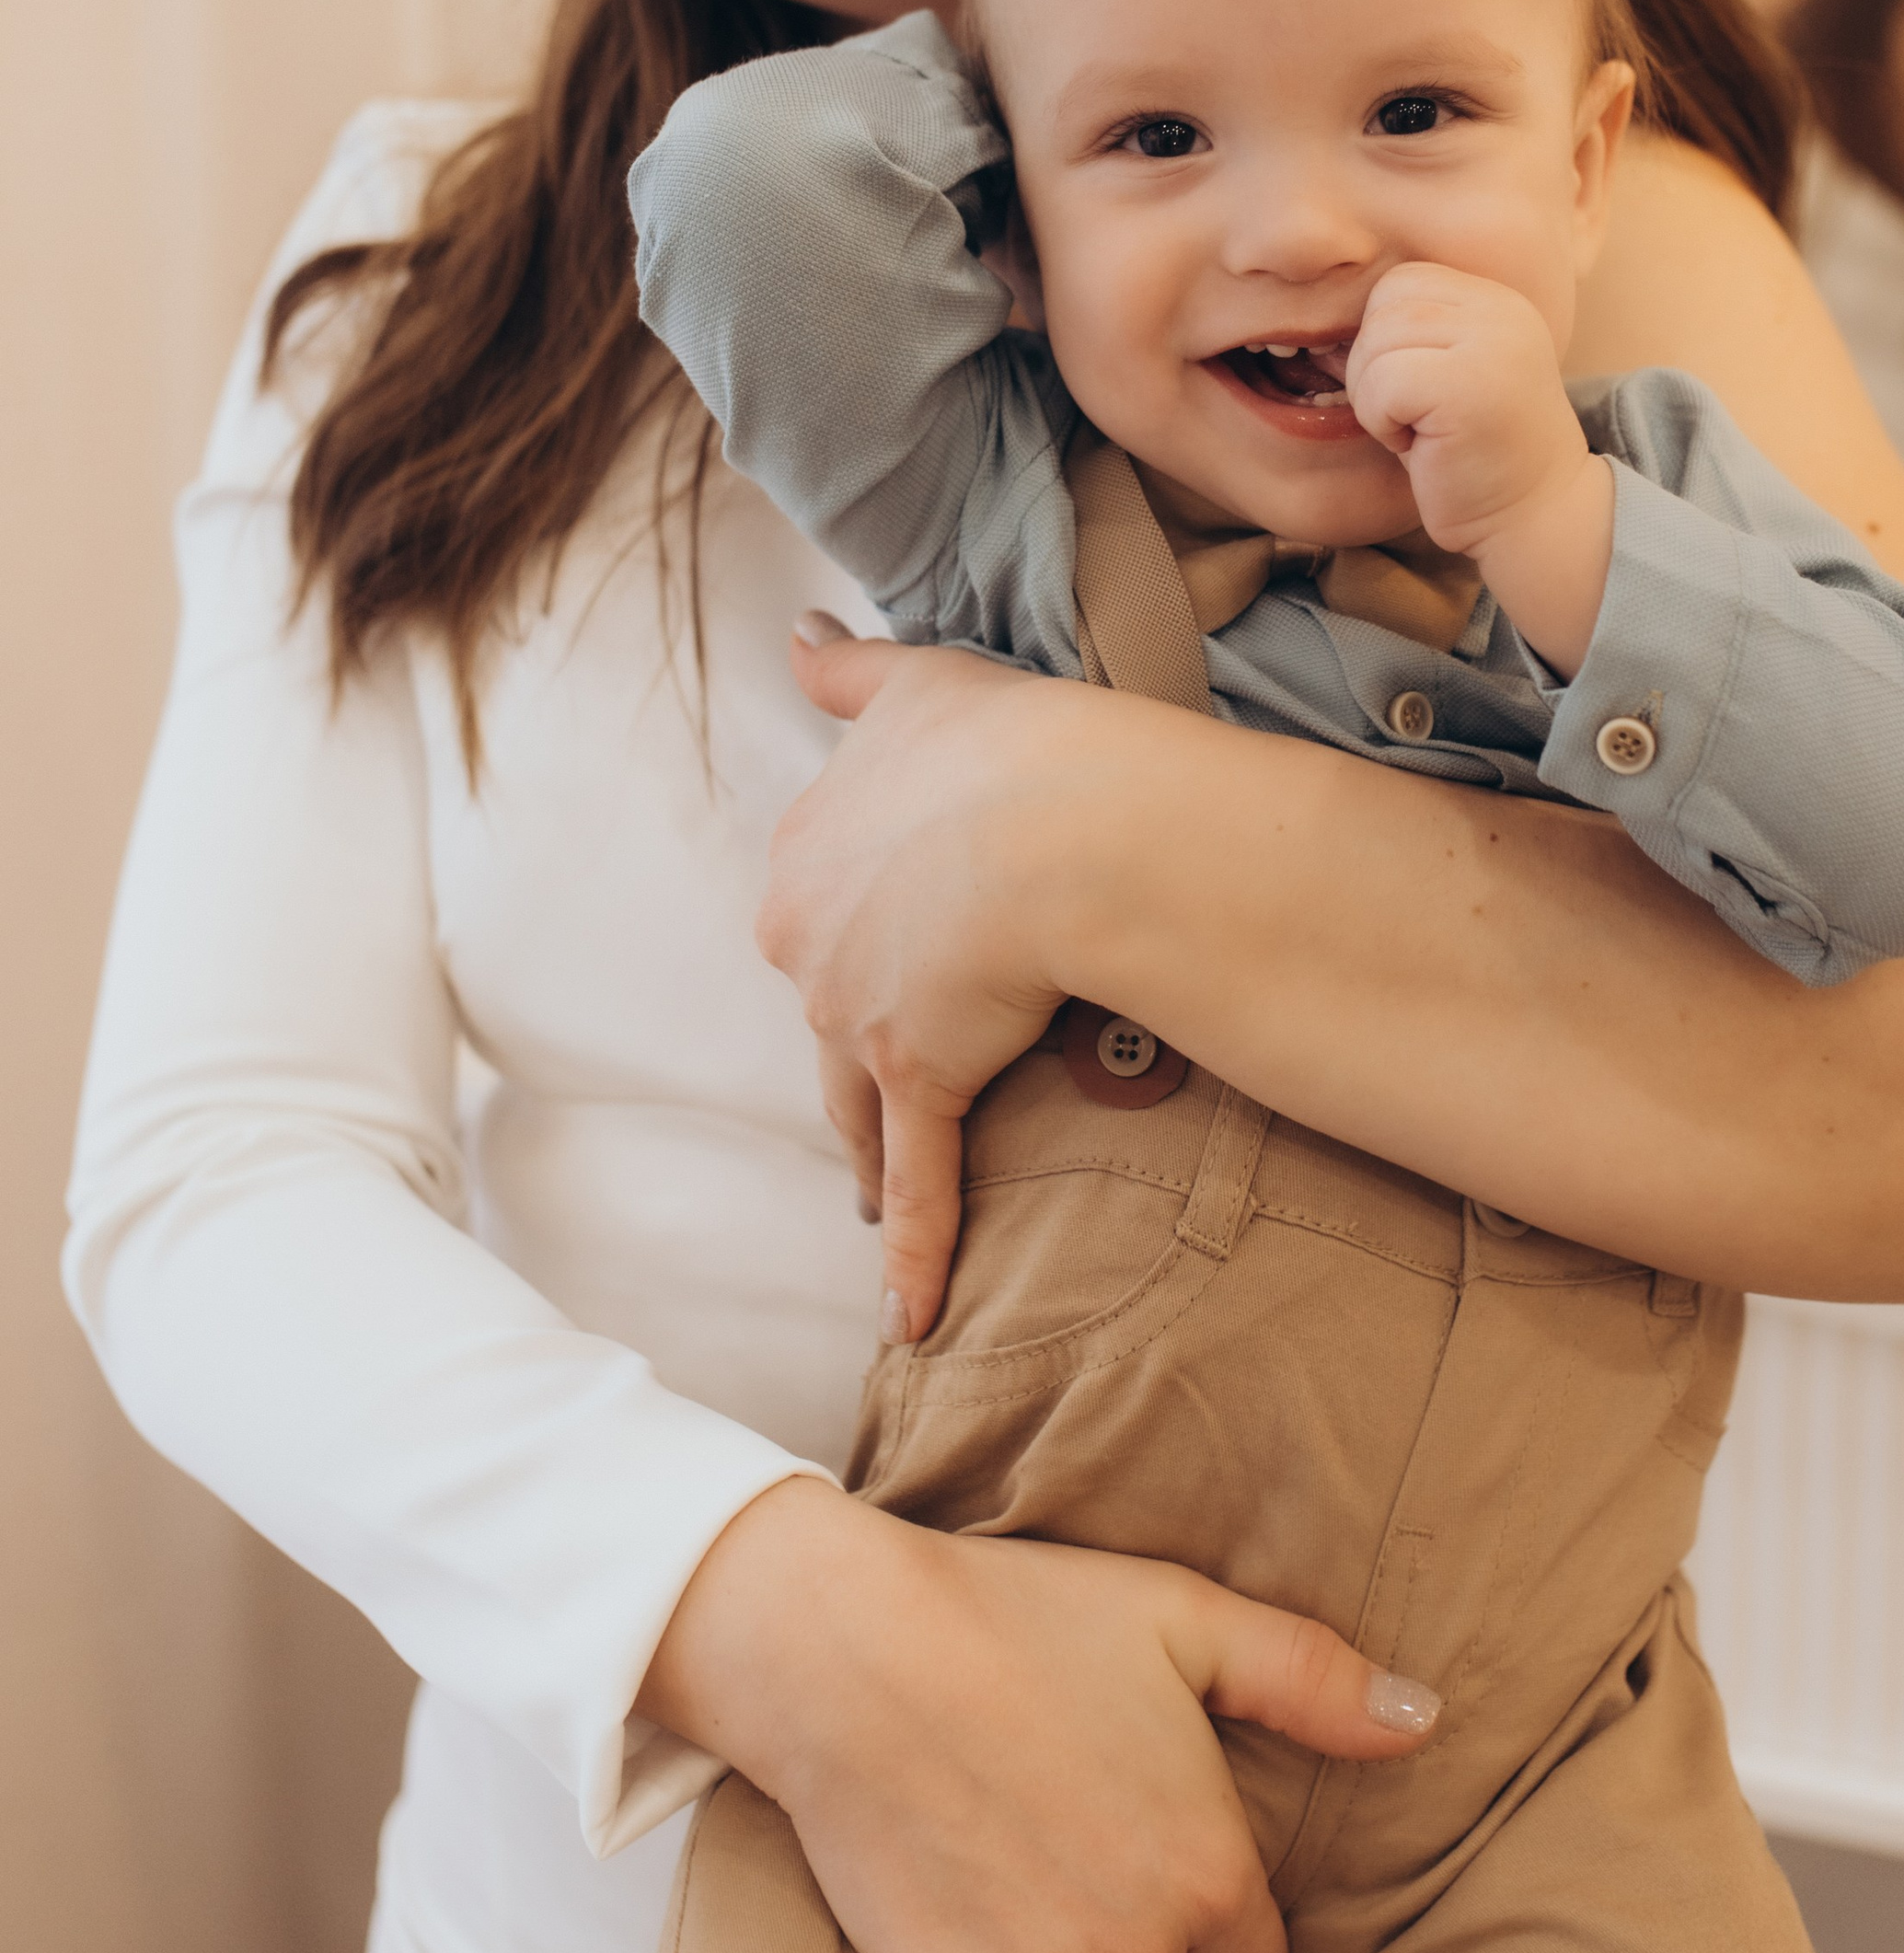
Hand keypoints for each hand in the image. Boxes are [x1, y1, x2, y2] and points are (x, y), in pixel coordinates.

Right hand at [637, 1477, 1440, 1952]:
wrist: (850, 1652)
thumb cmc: (1018, 1620)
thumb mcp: (1181, 1618)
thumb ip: (1312, 1678)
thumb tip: (1424, 1720)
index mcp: (1209, 1872)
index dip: (1213, 1925)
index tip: (1156, 1861)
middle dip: (1140, 1948)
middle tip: (1075, 1844)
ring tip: (1020, 1874)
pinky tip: (974, 1926)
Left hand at [772, 620, 1175, 1339]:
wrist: (1058, 818)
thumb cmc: (1008, 740)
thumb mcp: (920, 680)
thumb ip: (850, 668)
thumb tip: (797, 635)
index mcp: (809, 849)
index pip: (825, 905)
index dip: (862, 934)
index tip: (884, 960)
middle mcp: (810, 936)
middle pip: (830, 1010)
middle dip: (856, 1050)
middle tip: (888, 1086)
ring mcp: (857, 1017)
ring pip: (859, 1101)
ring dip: (870, 1156)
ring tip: (879, 1204)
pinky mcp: (918, 1078)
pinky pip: (919, 1180)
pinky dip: (916, 1250)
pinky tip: (913, 1318)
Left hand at [1346, 264, 1616, 670]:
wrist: (1537, 517)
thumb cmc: (1476, 458)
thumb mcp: (1442, 379)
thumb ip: (1400, 343)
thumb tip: (1320, 339)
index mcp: (1495, 301)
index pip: (1400, 282)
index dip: (1383, 337)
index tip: (1414, 391)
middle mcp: (1500, 309)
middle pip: (1382, 305)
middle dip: (1374, 367)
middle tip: (1414, 418)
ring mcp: (1489, 342)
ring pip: (1375, 344)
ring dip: (1376, 399)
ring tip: (1421, 433)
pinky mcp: (1469, 384)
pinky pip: (1380, 383)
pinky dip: (1381, 422)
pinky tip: (1420, 448)